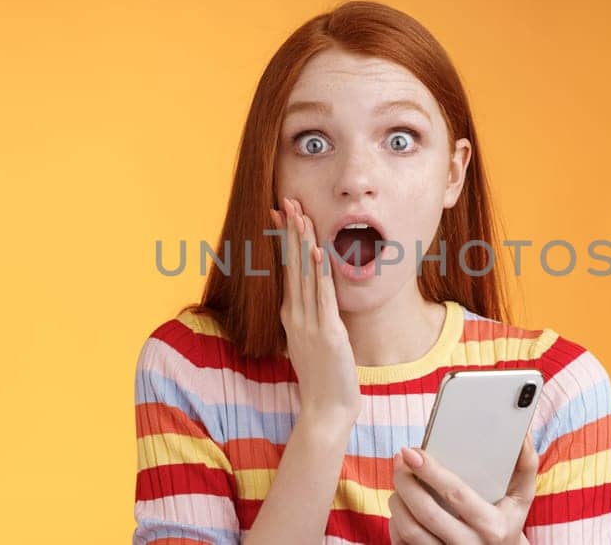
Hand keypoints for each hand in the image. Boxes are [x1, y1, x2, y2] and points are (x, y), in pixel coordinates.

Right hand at [271, 197, 361, 422]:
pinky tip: (317, 252)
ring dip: (303, 243)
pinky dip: (319, 274)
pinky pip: (322, 297)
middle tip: (288, 201)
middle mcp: (296, 316)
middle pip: (292, 265)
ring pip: (305, 275)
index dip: (285, 240)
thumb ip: (309, 317)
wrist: (326, 410)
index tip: (282, 214)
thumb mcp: (311, 341)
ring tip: (300, 215)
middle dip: (292, 231)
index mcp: (292, 315)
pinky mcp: (328, 333)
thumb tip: (309, 297)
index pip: (287, 269)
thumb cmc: (323, 377)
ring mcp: (310, 324)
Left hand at [387, 435, 538, 544]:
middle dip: (406, 482)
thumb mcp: (520, 498)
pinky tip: (400, 506)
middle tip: (400, 460)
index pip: (456, 494)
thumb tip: (521, 435)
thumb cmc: (507, 522)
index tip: (412, 452)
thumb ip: (525, 466)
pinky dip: (395, 522)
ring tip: (400, 481)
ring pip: (410, 530)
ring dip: (397, 500)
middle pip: (426, 513)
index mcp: (493, 526)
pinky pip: (403, 544)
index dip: (431, 471)